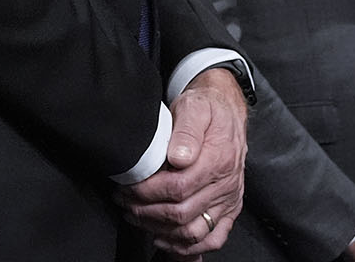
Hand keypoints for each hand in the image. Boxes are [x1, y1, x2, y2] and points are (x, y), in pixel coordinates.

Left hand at [117, 67, 246, 255]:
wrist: (227, 110)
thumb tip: (178, 157)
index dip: (148, 192)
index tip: (128, 187)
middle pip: (181, 213)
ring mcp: (228, 200)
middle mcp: (225, 185)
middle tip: (124, 202)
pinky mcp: (230, 210)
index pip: (178, 188)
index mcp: (217, 160)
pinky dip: (188, 247)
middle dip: (146, 212)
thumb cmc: (207, 109)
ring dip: (161, 231)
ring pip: (193, 231)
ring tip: (137, 218)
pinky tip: (166, 240)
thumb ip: (186, 131)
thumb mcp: (194, 107)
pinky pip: (213, 239)